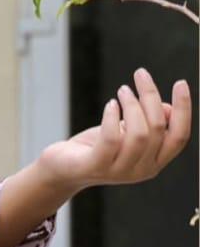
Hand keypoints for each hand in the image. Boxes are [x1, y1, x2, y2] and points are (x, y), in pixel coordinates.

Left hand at [38, 68, 191, 192]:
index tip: (180, 82)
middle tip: (139, 75)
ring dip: (132, 105)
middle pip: (157, 129)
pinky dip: (113, 117)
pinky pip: (112, 140)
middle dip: (150, 97)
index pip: (179, 137)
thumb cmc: (96, 147)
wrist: (61, 169)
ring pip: (139, 135)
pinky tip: (110, 104)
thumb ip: (149, 123)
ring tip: (122, 90)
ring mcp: (120, 171)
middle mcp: (142, 170)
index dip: (183, 110)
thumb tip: (167, 109)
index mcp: (155, 162)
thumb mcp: (126, 133)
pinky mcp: (96, 166)